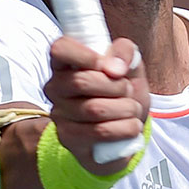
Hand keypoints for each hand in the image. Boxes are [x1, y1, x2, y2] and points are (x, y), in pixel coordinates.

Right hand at [44, 36, 149, 174]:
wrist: (127, 124)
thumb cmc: (123, 89)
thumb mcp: (130, 63)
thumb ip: (125, 52)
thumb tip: (115, 68)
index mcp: (65, 62)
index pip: (60, 49)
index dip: (85, 55)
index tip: (107, 65)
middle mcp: (56, 87)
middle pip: (82, 81)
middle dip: (117, 86)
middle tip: (128, 90)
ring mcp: (59, 114)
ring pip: (94, 109)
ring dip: (125, 108)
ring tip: (132, 108)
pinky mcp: (69, 139)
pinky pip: (100, 132)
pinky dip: (125, 128)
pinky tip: (131, 125)